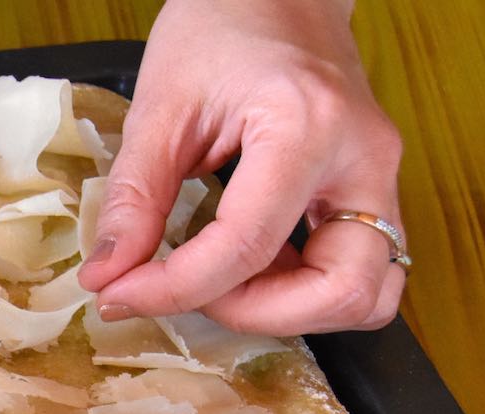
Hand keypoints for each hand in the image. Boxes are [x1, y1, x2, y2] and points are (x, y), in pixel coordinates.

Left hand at [77, 0, 405, 335]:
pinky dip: (301, 292)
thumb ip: (134, 198)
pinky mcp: (371, 192)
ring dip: (291, 312)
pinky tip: (248, 267)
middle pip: (343, 290)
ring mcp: (377, 177)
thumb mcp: (160, 107)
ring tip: (223, 281)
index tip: (121, 296)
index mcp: (307, 125)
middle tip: (191, 291)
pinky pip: (356, 272)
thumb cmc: (221, 25)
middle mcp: (362, 158)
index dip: (177, 289)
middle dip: (258, 314)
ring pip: (369, 294)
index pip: (247, 246)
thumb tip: (108, 276)